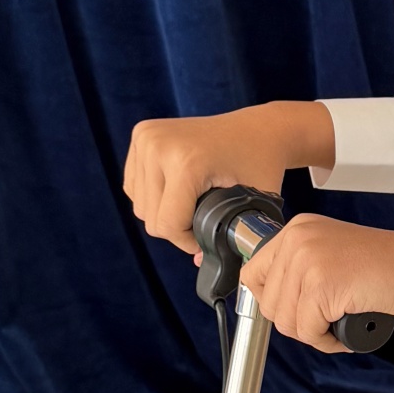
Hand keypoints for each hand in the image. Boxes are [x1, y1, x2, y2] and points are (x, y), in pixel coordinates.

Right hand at [123, 103, 335, 254]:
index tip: (208, 235)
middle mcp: (159, 145)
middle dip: (177, 228)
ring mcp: (147, 137)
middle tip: (204, 218)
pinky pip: (134, 186)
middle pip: (150, 218)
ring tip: (193, 201)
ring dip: (164, 212)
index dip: (187, 241)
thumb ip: (228, 239)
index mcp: (186, 162)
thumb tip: (199, 263)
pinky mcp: (141, 134)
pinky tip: (178, 189)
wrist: (257, 130)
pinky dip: (153, 197)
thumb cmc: (259, 166)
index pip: (166, 225)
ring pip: (139, 205)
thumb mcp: (252, 205)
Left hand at [240, 217, 393, 351]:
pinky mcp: (324, 285)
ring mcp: (309, 260)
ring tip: (343, 322)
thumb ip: (302, 271)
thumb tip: (271, 302)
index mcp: (298, 229)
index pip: (254, 275)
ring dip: (314, 334)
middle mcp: (298, 238)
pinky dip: (328, 341)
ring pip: (286, 322)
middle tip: (331, 319)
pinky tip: (350, 327)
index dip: (275, 302)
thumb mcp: (336, 255)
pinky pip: (308, 331)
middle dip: (298, 322)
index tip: (300, 311)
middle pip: (269, 304)